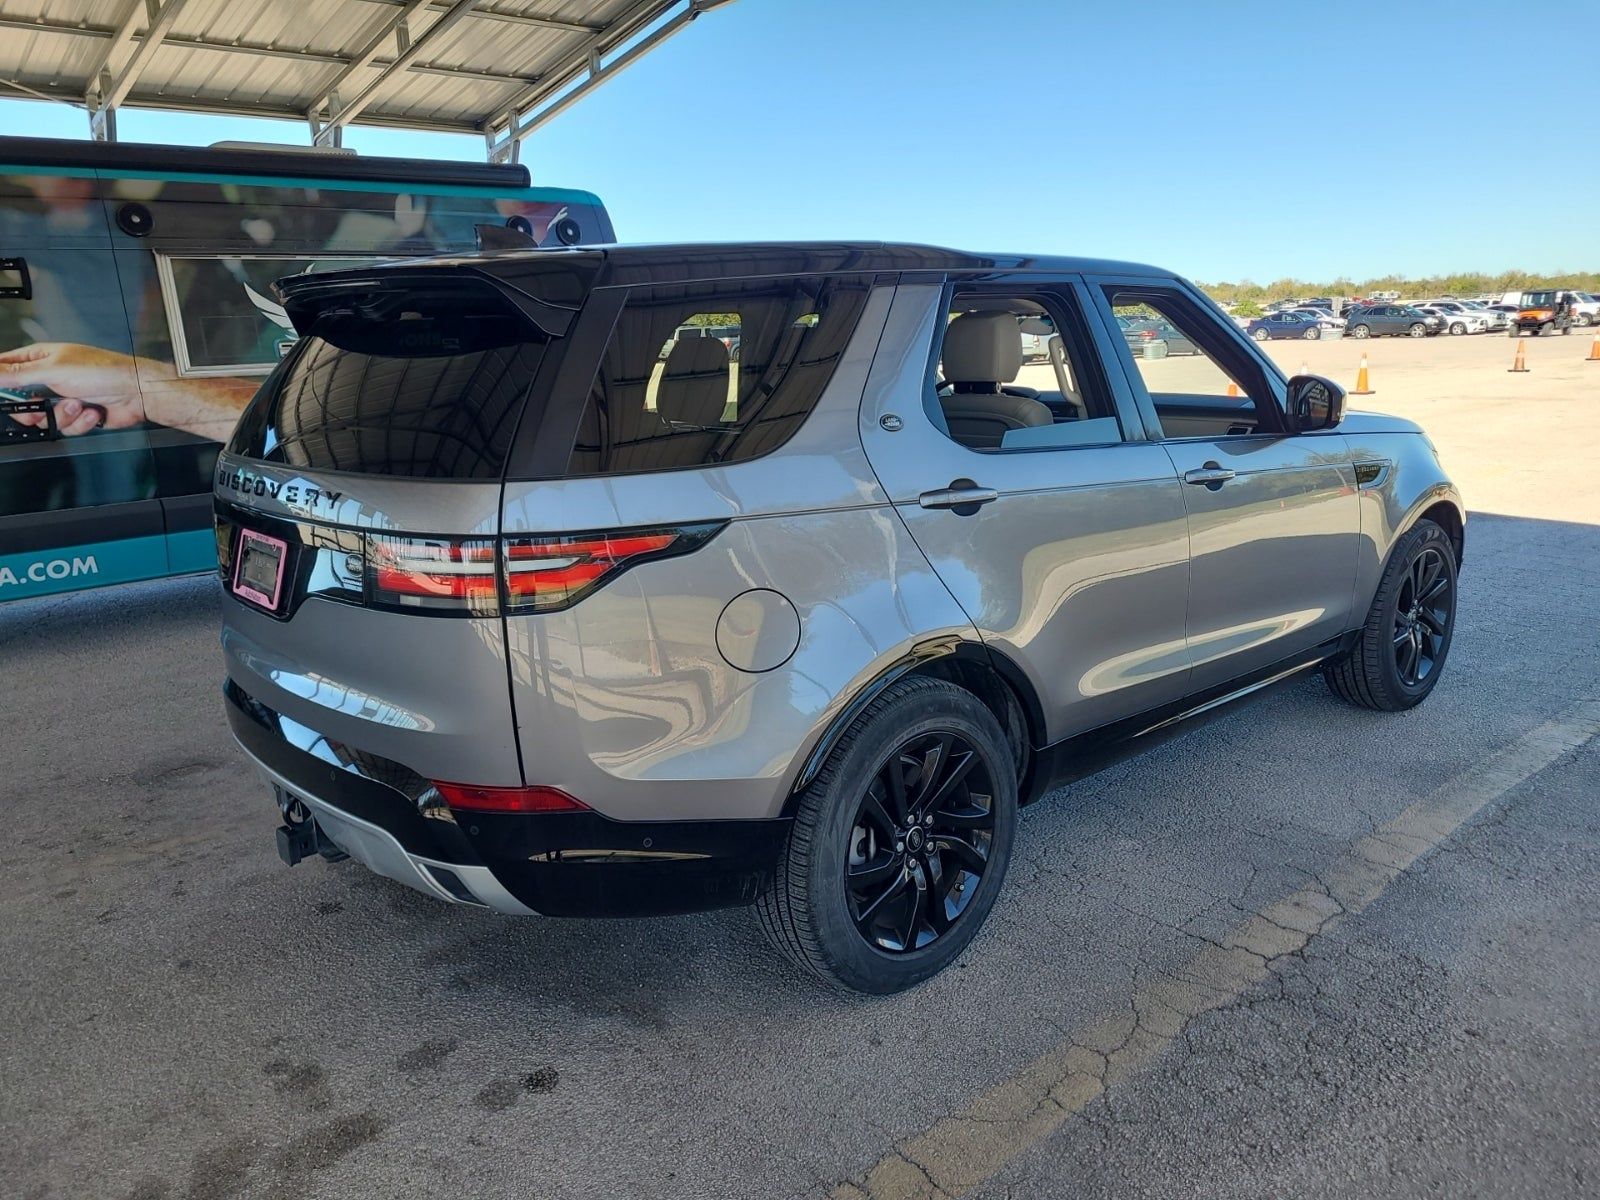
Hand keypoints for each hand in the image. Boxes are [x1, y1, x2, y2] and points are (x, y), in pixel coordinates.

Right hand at [0, 343, 143, 433]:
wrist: (137, 392)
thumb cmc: (104, 371)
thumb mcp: (53, 370)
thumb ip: (17, 374)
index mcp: (40, 359)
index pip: (5, 368)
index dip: (0, 382)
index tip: (1, 393)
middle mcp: (50, 379)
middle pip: (21, 402)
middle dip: (32, 410)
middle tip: (40, 407)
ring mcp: (64, 399)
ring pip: (45, 418)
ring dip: (63, 415)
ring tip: (78, 404)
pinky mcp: (78, 416)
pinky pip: (66, 427)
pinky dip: (79, 422)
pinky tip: (92, 411)